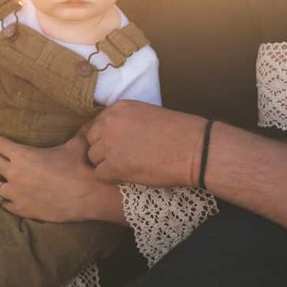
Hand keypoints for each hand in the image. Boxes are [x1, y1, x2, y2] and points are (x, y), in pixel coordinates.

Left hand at [0, 130, 124, 223]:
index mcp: (23, 155)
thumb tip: (87, 118)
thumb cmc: (81, 168)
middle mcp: (15, 174)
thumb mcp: (76, 144)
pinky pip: (4, 204)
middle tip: (2, 157)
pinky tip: (13, 197)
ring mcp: (17, 194)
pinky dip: (7, 200)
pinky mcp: (23, 210)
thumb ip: (75, 130)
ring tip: (4, 180)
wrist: (89, 197)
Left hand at [86, 100, 206, 187]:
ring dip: (106, 164)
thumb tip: (115, 135)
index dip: (106, 137)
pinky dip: (111, 178)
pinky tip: (127, 176)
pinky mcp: (115, 165)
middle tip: (121, 159)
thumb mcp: (147, 115)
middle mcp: (110, 122)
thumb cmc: (179, 133)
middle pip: (92, 140)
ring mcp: (110, 143)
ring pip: (93, 157)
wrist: (195, 149)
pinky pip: (100, 174)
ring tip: (127, 168)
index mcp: (119, 107)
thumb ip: (127, 121)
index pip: (97, 123)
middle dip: (103, 150)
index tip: (117, 146)